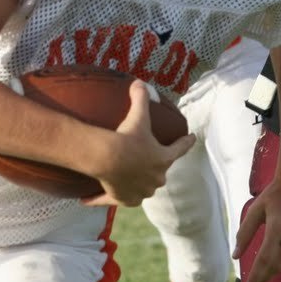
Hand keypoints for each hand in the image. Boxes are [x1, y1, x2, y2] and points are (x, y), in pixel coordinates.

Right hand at [83, 80, 194, 207]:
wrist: (109, 158)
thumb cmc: (127, 137)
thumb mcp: (138, 116)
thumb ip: (141, 98)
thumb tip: (139, 82)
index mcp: (163, 158)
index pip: (180, 148)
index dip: (187, 142)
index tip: (193, 138)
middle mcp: (156, 178)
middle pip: (160, 173)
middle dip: (157, 168)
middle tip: (148, 161)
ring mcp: (141, 191)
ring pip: (142, 188)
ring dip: (137, 184)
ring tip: (126, 178)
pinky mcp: (123, 199)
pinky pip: (111, 199)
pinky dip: (100, 198)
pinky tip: (87, 200)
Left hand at [233, 175, 280, 281]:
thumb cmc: (274, 194)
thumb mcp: (255, 210)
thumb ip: (245, 233)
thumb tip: (235, 256)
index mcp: (278, 226)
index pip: (266, 259)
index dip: (257, 276)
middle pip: (278, 265)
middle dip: (265, 276)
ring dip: (279, 267)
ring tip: (269, 268)